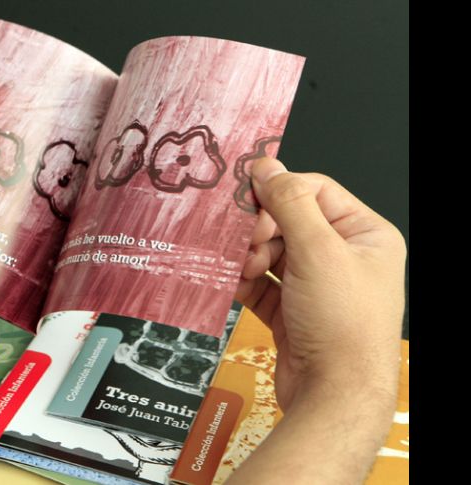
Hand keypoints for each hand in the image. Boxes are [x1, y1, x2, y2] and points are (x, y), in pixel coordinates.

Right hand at [230, 157, 405, 483]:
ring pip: (270, 253)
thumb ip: (290, 203)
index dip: (280, 191)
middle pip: (288, 222)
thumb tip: (267, 166)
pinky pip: (262, 284)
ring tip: (245, 269)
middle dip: (261, 231)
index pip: (315, 191)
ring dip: (250, 257)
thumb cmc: (344, 326)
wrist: (333, 395)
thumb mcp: (318, 251)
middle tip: (248, 243)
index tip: (248, 194)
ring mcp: (316, 285)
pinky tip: (233, 282)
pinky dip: (245, 281)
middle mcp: (343, 257)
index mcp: (365, 235)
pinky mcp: (291, 310)